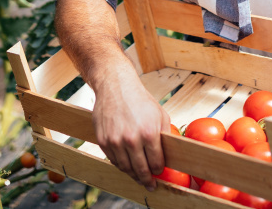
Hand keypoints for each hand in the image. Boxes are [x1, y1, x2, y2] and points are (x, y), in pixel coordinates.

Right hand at [92, 70, 170, 190]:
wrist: (116, 86)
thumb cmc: (140, 99)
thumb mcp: (160, 114)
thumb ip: (164, 135)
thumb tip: (168, 152)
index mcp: (149, 133)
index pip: (155, 162)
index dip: (158, 170)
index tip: (158, 172)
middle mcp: (132, 139)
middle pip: (140, 170)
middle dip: (147, 179)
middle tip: (150, 184)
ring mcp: (115, 141)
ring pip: (125, 168)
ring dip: (133, 175)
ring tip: (138, 177)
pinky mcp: (103, 140)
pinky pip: (113, 160)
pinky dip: (121, 164)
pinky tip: (126, 164)